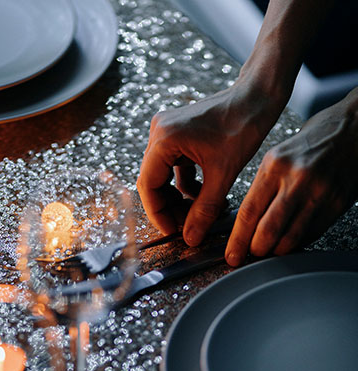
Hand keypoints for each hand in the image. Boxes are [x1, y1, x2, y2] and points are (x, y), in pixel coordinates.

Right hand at [137, 82, 283, 244]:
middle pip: (153, 182)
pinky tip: (206, 194)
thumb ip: (204, 210)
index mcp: (164, 139)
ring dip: (180, 198)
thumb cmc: (243, 125)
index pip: (148, 186)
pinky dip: (187, 184)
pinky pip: (175, 167)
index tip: (173, 232)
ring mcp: (167, 132)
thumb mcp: (223, 175)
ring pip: (164, 177)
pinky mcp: (178, 134)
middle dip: (169, 207)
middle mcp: (159, 132)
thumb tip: (190, 239)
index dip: (158, 214)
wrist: (256, 97)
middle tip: (188, 226)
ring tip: (201, 212)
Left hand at [226, 95, 357, 265]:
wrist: (354, 129)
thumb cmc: (312, 141)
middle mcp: (297, 179)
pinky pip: (310, 234)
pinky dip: (297, 243)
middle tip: (252, 253)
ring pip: (290, 239)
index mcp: (275, 165)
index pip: (249, 212)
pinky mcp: (336, 204)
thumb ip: (263, 188)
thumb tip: (246, 224)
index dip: (238, 240)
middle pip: (267, 231)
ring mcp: (319, 193)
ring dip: (277, 251)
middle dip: (256, 250)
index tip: (232, 255)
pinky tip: (291, 239)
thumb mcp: (278, 156)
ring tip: (271, 249)